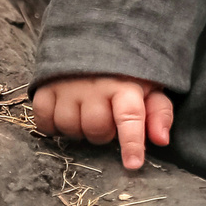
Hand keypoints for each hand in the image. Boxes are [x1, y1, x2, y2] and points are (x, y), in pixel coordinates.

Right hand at [32, 75, 173, 170]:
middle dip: (104, 134)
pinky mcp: (45, 88)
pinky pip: (44, 121)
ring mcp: (67, 86)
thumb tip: (161, 140)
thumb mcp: (150, 87)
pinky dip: (54, 126)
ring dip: (79, 130)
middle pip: (96, 129)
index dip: (131, 143)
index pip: (129, 117)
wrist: (94, 41)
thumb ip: (159, 113)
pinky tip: (66, 115)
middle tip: (107, 121)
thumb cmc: (126, 72)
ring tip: (87, 116)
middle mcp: (94, 85)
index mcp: (125, 85)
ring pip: (69, 127)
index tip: (133, 165)